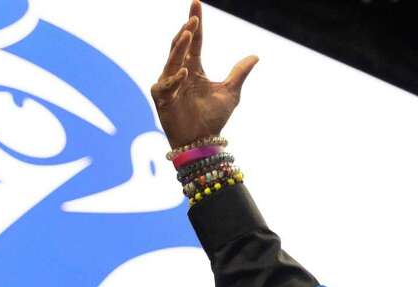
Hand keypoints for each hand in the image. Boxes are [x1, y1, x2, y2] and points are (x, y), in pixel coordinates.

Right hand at [150, 0, 258, 148]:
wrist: (203, 142)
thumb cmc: (213, 119)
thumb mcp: (231, 92)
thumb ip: (239, 73)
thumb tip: (255, 56)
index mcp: (194, 68)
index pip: (195, 41)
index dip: (196, 23)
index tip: (197, 2)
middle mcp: (179, 73)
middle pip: (181, 46)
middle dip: (187, 31)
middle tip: (194, 18)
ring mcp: (169, 84)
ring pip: (172, 60)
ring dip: (180, 47)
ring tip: (189, 33)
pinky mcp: (162, 99)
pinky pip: (166, 85)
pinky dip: (175, 79)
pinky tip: (185, 71)